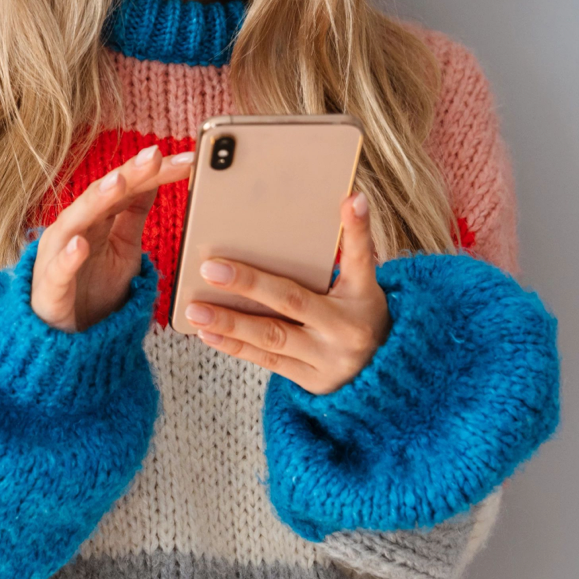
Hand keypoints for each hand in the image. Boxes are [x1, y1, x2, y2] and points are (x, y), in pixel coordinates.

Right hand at [32, 144, 192, 331]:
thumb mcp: (124, 247)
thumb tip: (156, 178)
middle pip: (104, 194)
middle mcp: (75, 228)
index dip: (154, 172)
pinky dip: (68, 256)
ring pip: (77, 220)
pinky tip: (80, 244)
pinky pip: (58, 270)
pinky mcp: (50, 288)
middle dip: (129, 174)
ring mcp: (58, 255)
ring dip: (96, 200)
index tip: (187, 160)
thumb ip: (134, 213)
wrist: (65, 338)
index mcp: (95, 217)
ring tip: (119, 183)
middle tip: (154, 155)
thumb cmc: (92, 288)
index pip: (126, 187)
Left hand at [183, 192, 391, 393]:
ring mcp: (326, 359)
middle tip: (210, 268)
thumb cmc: (361, 314)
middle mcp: (346, 329)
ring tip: (195, 309)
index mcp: (363, 295)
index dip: (356, 229)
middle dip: (249, 284)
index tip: (351, 199)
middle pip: (292, 301)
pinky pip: (267, 361)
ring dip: (229, 322)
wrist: (383, 375)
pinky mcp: (310, 380)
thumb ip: (352, 247)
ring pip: (272, 337)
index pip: (358, 257)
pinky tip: (206, 332)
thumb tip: (348, 199)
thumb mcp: (364, 283)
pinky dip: (235, 346)